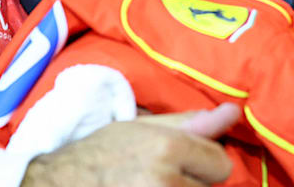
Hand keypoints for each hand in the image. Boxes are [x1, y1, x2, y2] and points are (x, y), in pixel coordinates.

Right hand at [20, 103, 239, 186]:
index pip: (221, 163)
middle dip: (189, 181)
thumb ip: (190, 124)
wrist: (59, 185)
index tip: (177, 160)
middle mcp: (167, 183)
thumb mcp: (141, 128)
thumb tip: (234, 113)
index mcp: (167, 149)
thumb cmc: (101, 154)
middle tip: (154, 174)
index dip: (202, 161)